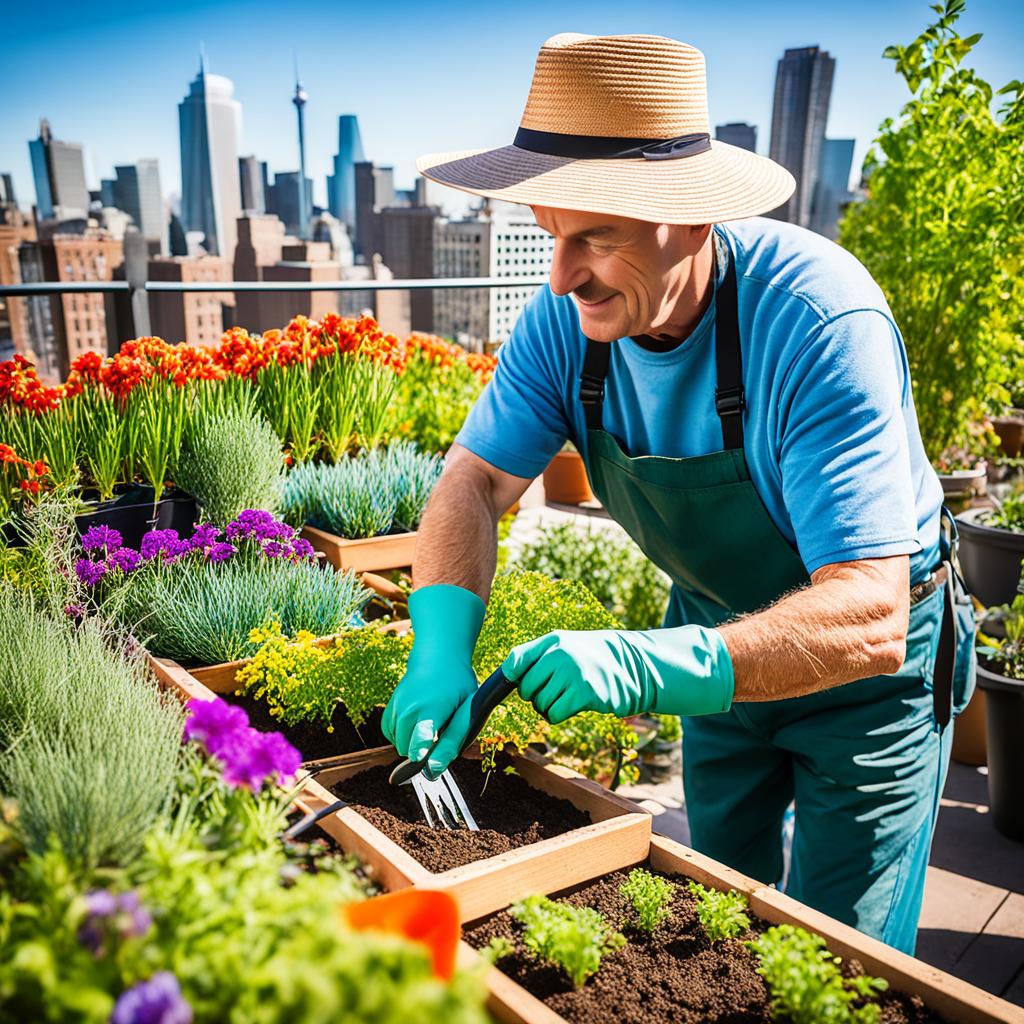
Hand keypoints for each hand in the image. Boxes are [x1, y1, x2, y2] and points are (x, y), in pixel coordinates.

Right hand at [381, 585, 485, 773]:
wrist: (438, 657)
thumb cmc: (458, 686)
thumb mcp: (466, 710)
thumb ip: (451, 741)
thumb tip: (434, 770)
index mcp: (433, 707)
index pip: (423, 733)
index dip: (420, 748)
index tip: (418, 757)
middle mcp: (410, 706)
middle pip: (407, 749)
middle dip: (422, 751)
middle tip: (440, 731)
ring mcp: (397, 705)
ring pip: (398, 744)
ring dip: (412, 743)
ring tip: (430, 723)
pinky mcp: (390, 706)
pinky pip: (390, 734)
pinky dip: (402, 735)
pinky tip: (417, 723)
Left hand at [502, 625, 733, 722]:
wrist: (634, 665)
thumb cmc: (594, 657)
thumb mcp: (567, 646)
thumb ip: (537, 655)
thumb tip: (508, 672)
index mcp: (553, 641)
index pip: (516, 660)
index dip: (512, 675)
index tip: (518, 681)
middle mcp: (560, 655)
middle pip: (526, 688)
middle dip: (537, 694)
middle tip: (557, 689)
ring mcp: (571, 674)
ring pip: (539, 704)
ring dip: (550, 706)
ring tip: (569, 695)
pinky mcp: (583, 694)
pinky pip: (553, 714)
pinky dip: (559, 715)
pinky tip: (574, 705)